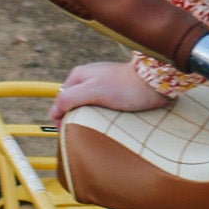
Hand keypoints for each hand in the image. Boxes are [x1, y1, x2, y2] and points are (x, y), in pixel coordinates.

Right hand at [49, 61, 170, 125]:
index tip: (66, 132)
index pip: (60, 101)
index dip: (60, 118)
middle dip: (73, 119)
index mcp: (78, 76)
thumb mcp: (92, 90)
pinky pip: (100, 109)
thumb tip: (54, 111)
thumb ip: (69, 98)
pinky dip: (99, 118)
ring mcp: (101, 86)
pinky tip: (105, 124)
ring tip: (94, 129)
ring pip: (86, 108)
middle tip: (81, 133)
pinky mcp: (114, 95)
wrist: (155, 83)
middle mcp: (88, 79)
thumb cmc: (125, 86)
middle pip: (72, 105)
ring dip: (87, 120)